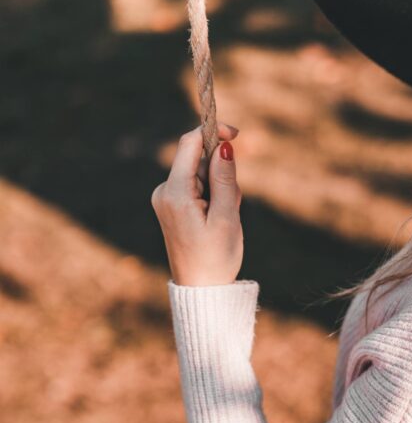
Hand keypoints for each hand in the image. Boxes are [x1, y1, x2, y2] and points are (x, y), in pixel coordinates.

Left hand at [151, 121, 242, 286]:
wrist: (201, 290)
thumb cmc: (215, 258)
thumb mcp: (227, 217)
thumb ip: (225, 179)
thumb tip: (225, 145)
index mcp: (175, 193)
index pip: (190, 144)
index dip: (212, 132)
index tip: (236, 135)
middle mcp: (164, 192)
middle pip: (197, 160)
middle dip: (221, 172)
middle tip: (232, 204)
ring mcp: (165, 200)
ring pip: (199, 175)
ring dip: (219, 188)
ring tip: (224, 219)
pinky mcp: (171, 207)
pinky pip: (195, 189)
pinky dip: (211, 197)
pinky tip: (216, 221)